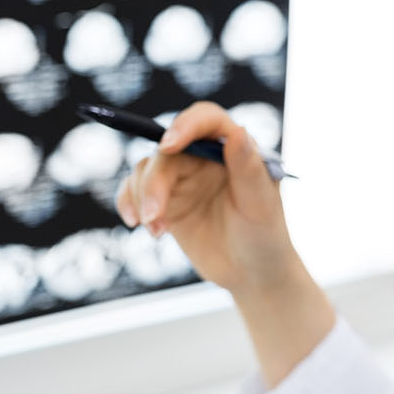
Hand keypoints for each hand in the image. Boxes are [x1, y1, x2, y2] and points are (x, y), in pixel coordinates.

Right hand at [116, 102, 302, 297]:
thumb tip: (239, 130)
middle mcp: (205, 157)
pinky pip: (134, 189)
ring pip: (146, 168)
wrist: (251, 273)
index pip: (206, 120)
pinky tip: (137, 224)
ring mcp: (183, 178)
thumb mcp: (261, 203)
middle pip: (168, 150)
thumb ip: (248, 167)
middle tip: (153, 215)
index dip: (186, 126)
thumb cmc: (265, 234)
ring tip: (155, 230)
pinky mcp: (165, 200)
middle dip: (154, 181)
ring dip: (142, 197)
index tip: (169, 145)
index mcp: (234, 148)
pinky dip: (128, 202)